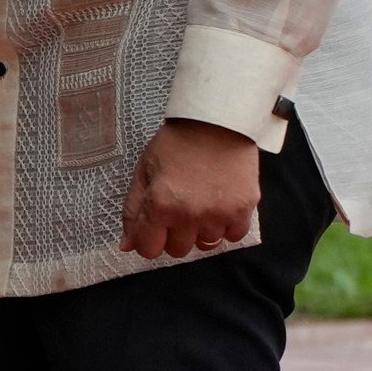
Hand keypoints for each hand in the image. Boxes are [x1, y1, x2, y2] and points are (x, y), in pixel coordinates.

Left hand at [122, 118, 261, 261]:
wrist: (218, 120)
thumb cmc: (177, 142)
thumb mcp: (145, 169)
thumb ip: (134, 209)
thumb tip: (127, 246)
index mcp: (161, 205)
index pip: (149, 249)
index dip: (149, 239)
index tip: (155, 227)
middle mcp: (190, 215)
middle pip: (178, 250)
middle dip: (174, 234)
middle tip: (180, 208)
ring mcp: (219, 214)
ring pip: (206, 244)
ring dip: (202, 229)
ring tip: (203, 202)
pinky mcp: (244, 209)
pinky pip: (233, 236)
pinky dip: (227, 226)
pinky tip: (221, 205)